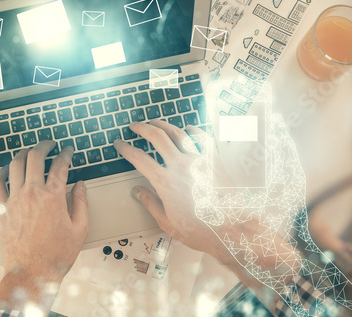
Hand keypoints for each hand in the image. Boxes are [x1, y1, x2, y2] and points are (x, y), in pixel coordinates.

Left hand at [0, 141, 87, 310]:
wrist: (32, 274)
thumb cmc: (56, 255)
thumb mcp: (80, 229)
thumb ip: (81, 202)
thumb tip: (80, 185)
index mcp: (53, 197)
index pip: (60, 165)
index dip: (66, 154)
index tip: (68, 151)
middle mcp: (32, 193)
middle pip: (35, 157)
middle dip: (44, 145)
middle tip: (49, 143)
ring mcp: (14, 200)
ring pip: (15, 165)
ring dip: (24, 153)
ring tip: (30, 151)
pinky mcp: (2, 209)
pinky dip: (1, 172)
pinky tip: (7, 169)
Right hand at [116, 115, 351, 314]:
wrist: (231, 230)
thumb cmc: (199, 230)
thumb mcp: (167, 222)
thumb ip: (150, 202)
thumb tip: (137, 190)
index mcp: (165, 182)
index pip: (139, 158)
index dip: (125, 148)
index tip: (119, 144)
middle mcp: (180, 166)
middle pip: (157, 136)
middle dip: (142, 128)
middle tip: (134, 126)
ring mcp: (199, 160)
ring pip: (178, 132)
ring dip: (163, 124)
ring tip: (155, 121)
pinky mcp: (214, 161)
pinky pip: (203, 138)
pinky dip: (193, 130)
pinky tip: (187, 128)